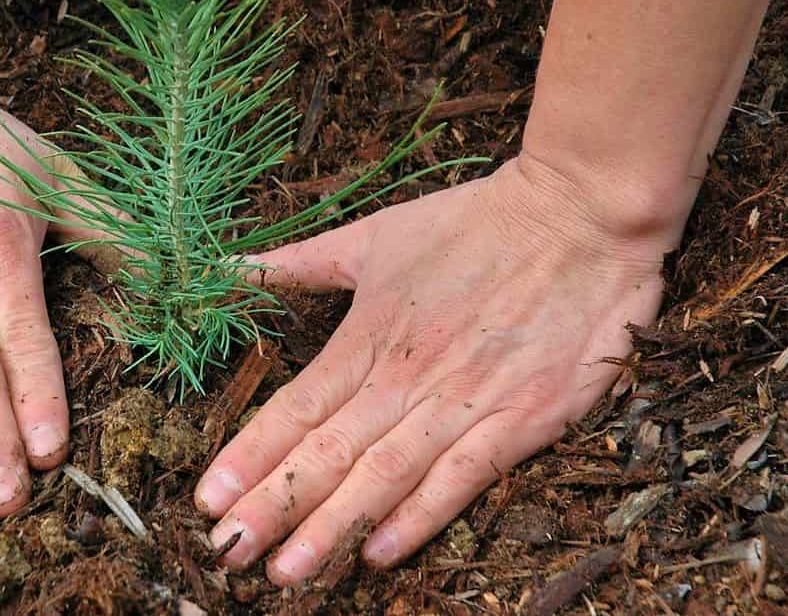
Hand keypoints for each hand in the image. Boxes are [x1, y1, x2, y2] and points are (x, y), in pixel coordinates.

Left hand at [195, 153, 671, 583]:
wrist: (581, 214)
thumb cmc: (475, 222)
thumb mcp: (376, 235)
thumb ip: (302, 262)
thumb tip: (230, 268)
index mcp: (369, 334)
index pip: (296, 407)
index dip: (249, 456)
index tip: (206, 499)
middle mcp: (408, 376)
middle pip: (328, 452)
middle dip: (274, 507)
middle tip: (227, 553)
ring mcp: (465, 401)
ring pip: (384, 475)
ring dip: (331, 527)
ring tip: (286, 572)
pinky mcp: (523, 419)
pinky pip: (462, 479)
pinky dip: (419, 517)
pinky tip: (378, 553)